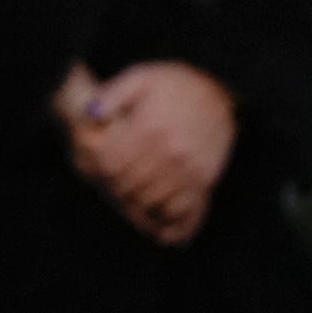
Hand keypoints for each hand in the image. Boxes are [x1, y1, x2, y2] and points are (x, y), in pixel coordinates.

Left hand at [59, 61, 237, 246]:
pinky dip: (176, 226)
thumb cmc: (176, 82)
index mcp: (150, 128)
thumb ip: (113, 94)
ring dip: (140, 210)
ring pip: (156, 203)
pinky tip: (165, 235)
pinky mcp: (207, 178)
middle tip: (112, 191)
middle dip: (117, 191)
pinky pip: (189, 210)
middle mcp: (171, 152)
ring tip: (132, 208)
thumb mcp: (141, 77)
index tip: (97, 171)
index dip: (101, 172)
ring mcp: (191, 168)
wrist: (221, 87)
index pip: (114, 164)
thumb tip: (91, 114)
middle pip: (132, 187)